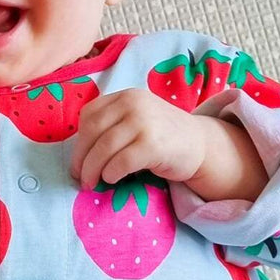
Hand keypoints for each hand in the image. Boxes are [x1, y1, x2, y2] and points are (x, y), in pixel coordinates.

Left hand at [71, 89, 207, 189]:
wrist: (200, 144)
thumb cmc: (161, 137)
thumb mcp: (135, 120)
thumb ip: (111, 126)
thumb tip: (78, 156)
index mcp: (125, 96)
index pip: (89, 116)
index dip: (78, 142)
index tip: (78, 161)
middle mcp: (134, 104)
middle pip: (92, 133)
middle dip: (81, 159)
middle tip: (81, 178)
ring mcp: (144, 122)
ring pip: (104, 148)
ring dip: (93, 170)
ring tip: (93, 183)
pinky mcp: (153, 144)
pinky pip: (120, 162)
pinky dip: (111, 173)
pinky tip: (113, 178)